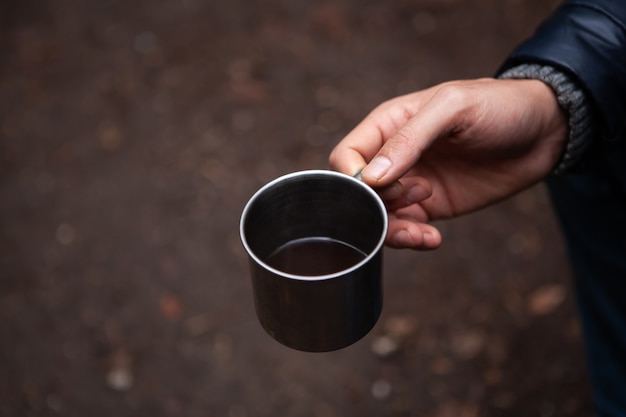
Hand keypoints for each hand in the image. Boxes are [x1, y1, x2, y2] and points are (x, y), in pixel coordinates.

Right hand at [329, 78, 566, 248]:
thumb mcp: (453, 108)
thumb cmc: (498, 106)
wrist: (545, 131)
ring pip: (380, 217)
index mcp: (388, 125)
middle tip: (414, 203)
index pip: (346, 157)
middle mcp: (393, 156)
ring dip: (394, 230)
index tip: (382, 189)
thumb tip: (371, 177)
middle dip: (375, 209)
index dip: (353, 179)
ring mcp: (411, 183)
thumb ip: (410, 138)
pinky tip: (434, 239)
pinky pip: (408, 228)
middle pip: (358, 193)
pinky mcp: (432, 206)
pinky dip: (414, 240)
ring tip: (423, 232)